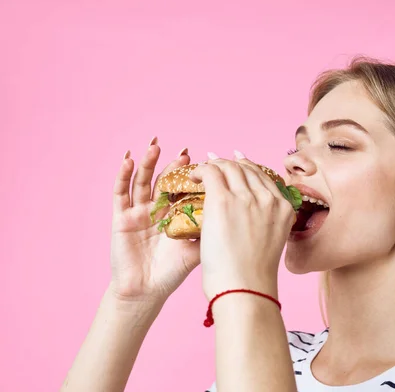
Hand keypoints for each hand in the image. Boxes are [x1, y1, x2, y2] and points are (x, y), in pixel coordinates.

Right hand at [109, 138, 200, 304]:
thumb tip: (232, 212)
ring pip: (142, 181)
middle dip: (172, 163)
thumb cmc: (172, 272)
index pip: (184, 187)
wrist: (146, 291)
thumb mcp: (196, 249)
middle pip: (164, 180)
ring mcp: (138, 212)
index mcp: (175, 215)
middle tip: (183, 149)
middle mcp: (157, 210)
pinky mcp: (121, 218)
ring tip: (155, 145)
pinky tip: (128, 160)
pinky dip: (123, 176)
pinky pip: (120, 193)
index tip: (203, 159)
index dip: (191, 173)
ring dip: (147, 162)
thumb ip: (210, 230)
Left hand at [190, 151, 295, 299]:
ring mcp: (246, 197)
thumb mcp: (271, 243)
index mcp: (283, 209)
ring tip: (201, 172)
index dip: (247, 169)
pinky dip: (200, 170)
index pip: (264, 178)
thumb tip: (250, 219)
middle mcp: (269, 198)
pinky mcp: (223, 200)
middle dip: (229, 164)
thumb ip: (266, 224)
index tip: (235, 168)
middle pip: (247, 168)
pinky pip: (211, 172)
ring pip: (229, 166)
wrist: (245, 288)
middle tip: (214, 166)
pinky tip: (192, 177)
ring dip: (214, 165)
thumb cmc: (253, 277)